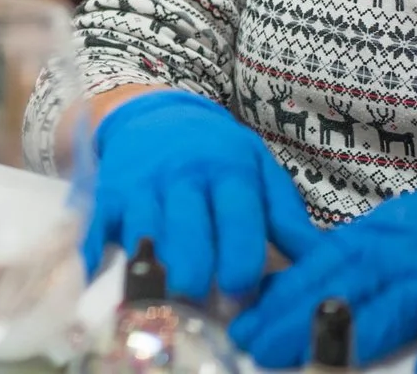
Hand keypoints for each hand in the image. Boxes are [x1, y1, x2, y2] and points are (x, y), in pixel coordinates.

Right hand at [82, 89, 319, 302]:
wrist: (154, 115)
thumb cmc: (215, 153)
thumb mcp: (258, 170)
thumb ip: (287, 219)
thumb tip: (325, 262)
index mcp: (228, 170)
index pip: (238, 221)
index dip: (241, 264)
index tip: (244, 295)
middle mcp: (182, 175)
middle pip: (189, 234)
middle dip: (197, 274)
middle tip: (203, 301)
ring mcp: (141, 185)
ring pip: (145, 234)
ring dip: (153, 270)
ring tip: (166, 298)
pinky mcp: (106, 193)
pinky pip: (95, 224)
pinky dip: (91, 252)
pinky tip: (95, 273)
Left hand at [231, 145, 416, 373]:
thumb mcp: (391, 238)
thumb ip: (349, 266)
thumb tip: (294, 294)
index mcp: (372, 240)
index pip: (314, 271)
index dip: (275, 299)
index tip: (241, 325)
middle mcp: (401, 253)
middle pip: (342, 288)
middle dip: (296, 320)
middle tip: (258, 348)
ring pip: (393, 303)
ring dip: (354, 333)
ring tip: (320, 359)